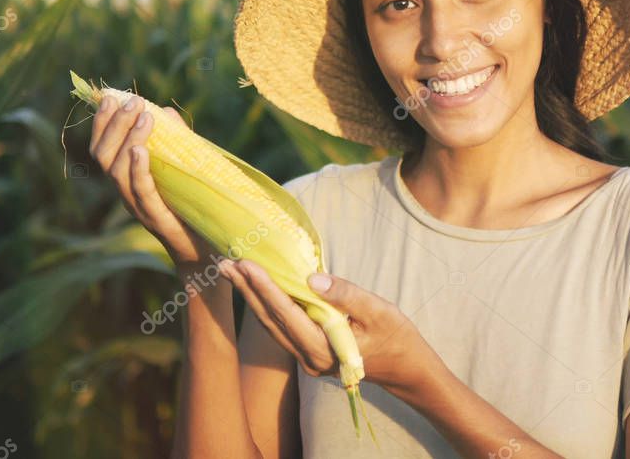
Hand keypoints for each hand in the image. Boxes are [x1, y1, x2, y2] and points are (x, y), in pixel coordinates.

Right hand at [88, 95, 212, 263]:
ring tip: (144, 117)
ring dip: (128, 140)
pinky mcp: (156, 218)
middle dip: (115, 125)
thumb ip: (175, 141)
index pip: (103, 148)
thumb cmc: (194, 207)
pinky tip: (140, 150)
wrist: (209, 250)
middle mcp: (126, 193)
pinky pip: (141, 191)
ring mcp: (138, 206)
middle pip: (104, 157)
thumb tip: (166, 112)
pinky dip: (138, 169)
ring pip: (118, 172)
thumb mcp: (183, 167)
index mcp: (128, 180)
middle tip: (132, 101)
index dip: (102, 123)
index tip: (111, 97)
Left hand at [220, 259, 438, 394]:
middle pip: (270, 321)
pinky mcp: (308, 353)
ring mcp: (306, 359)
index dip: (264, 287)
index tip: (246, 264)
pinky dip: (265, 306)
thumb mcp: (378, 310)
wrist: (405, 367)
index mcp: (324, 349)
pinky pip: (280, 328)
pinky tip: (254, 289)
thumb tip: (311, 277)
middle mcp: (309, 359)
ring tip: (231, 272)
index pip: (286, 313)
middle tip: (224, 263)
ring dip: (251, 298)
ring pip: (271, 326)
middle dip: (246, 290)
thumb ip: (344, 294)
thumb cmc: (396, 336)